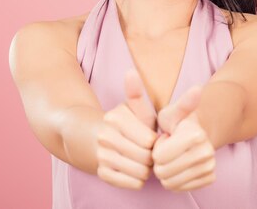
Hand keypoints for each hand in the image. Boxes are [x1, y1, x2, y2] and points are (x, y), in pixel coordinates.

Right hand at [96, 69, 157, 189]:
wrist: (100, 139)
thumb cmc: (130, 124)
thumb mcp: (138, 108)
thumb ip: (139, 92)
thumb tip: (131, 72)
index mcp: (115, 118)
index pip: (149, 140)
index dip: (156, 141)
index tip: (154, 137)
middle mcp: (105, 137)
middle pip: (145, 157)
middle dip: (153, 156)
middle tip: (150, 151)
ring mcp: (101, 156)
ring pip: (140, 172)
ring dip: (147, 168)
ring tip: (144, 159)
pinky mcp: (102, 174)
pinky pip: (132, 183)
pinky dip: (139, 179)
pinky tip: (136, 169)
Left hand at [152, 86, 216, 191]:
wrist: (199, 132)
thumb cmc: (179, 122)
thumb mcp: (173, 111)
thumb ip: (181, 102)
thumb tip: (197, 88)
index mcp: (196, 134)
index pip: (158, 156)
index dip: (157, 147)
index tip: (165, 137)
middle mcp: (207, 151)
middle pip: (163, 171)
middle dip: (160, 161)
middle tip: (168, 148)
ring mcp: (210, 166)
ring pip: (171, 182)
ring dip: (167, 171)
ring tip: (173, 156)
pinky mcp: (210, 177)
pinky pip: (181, 188)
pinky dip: (176, 180)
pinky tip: (180, 166)